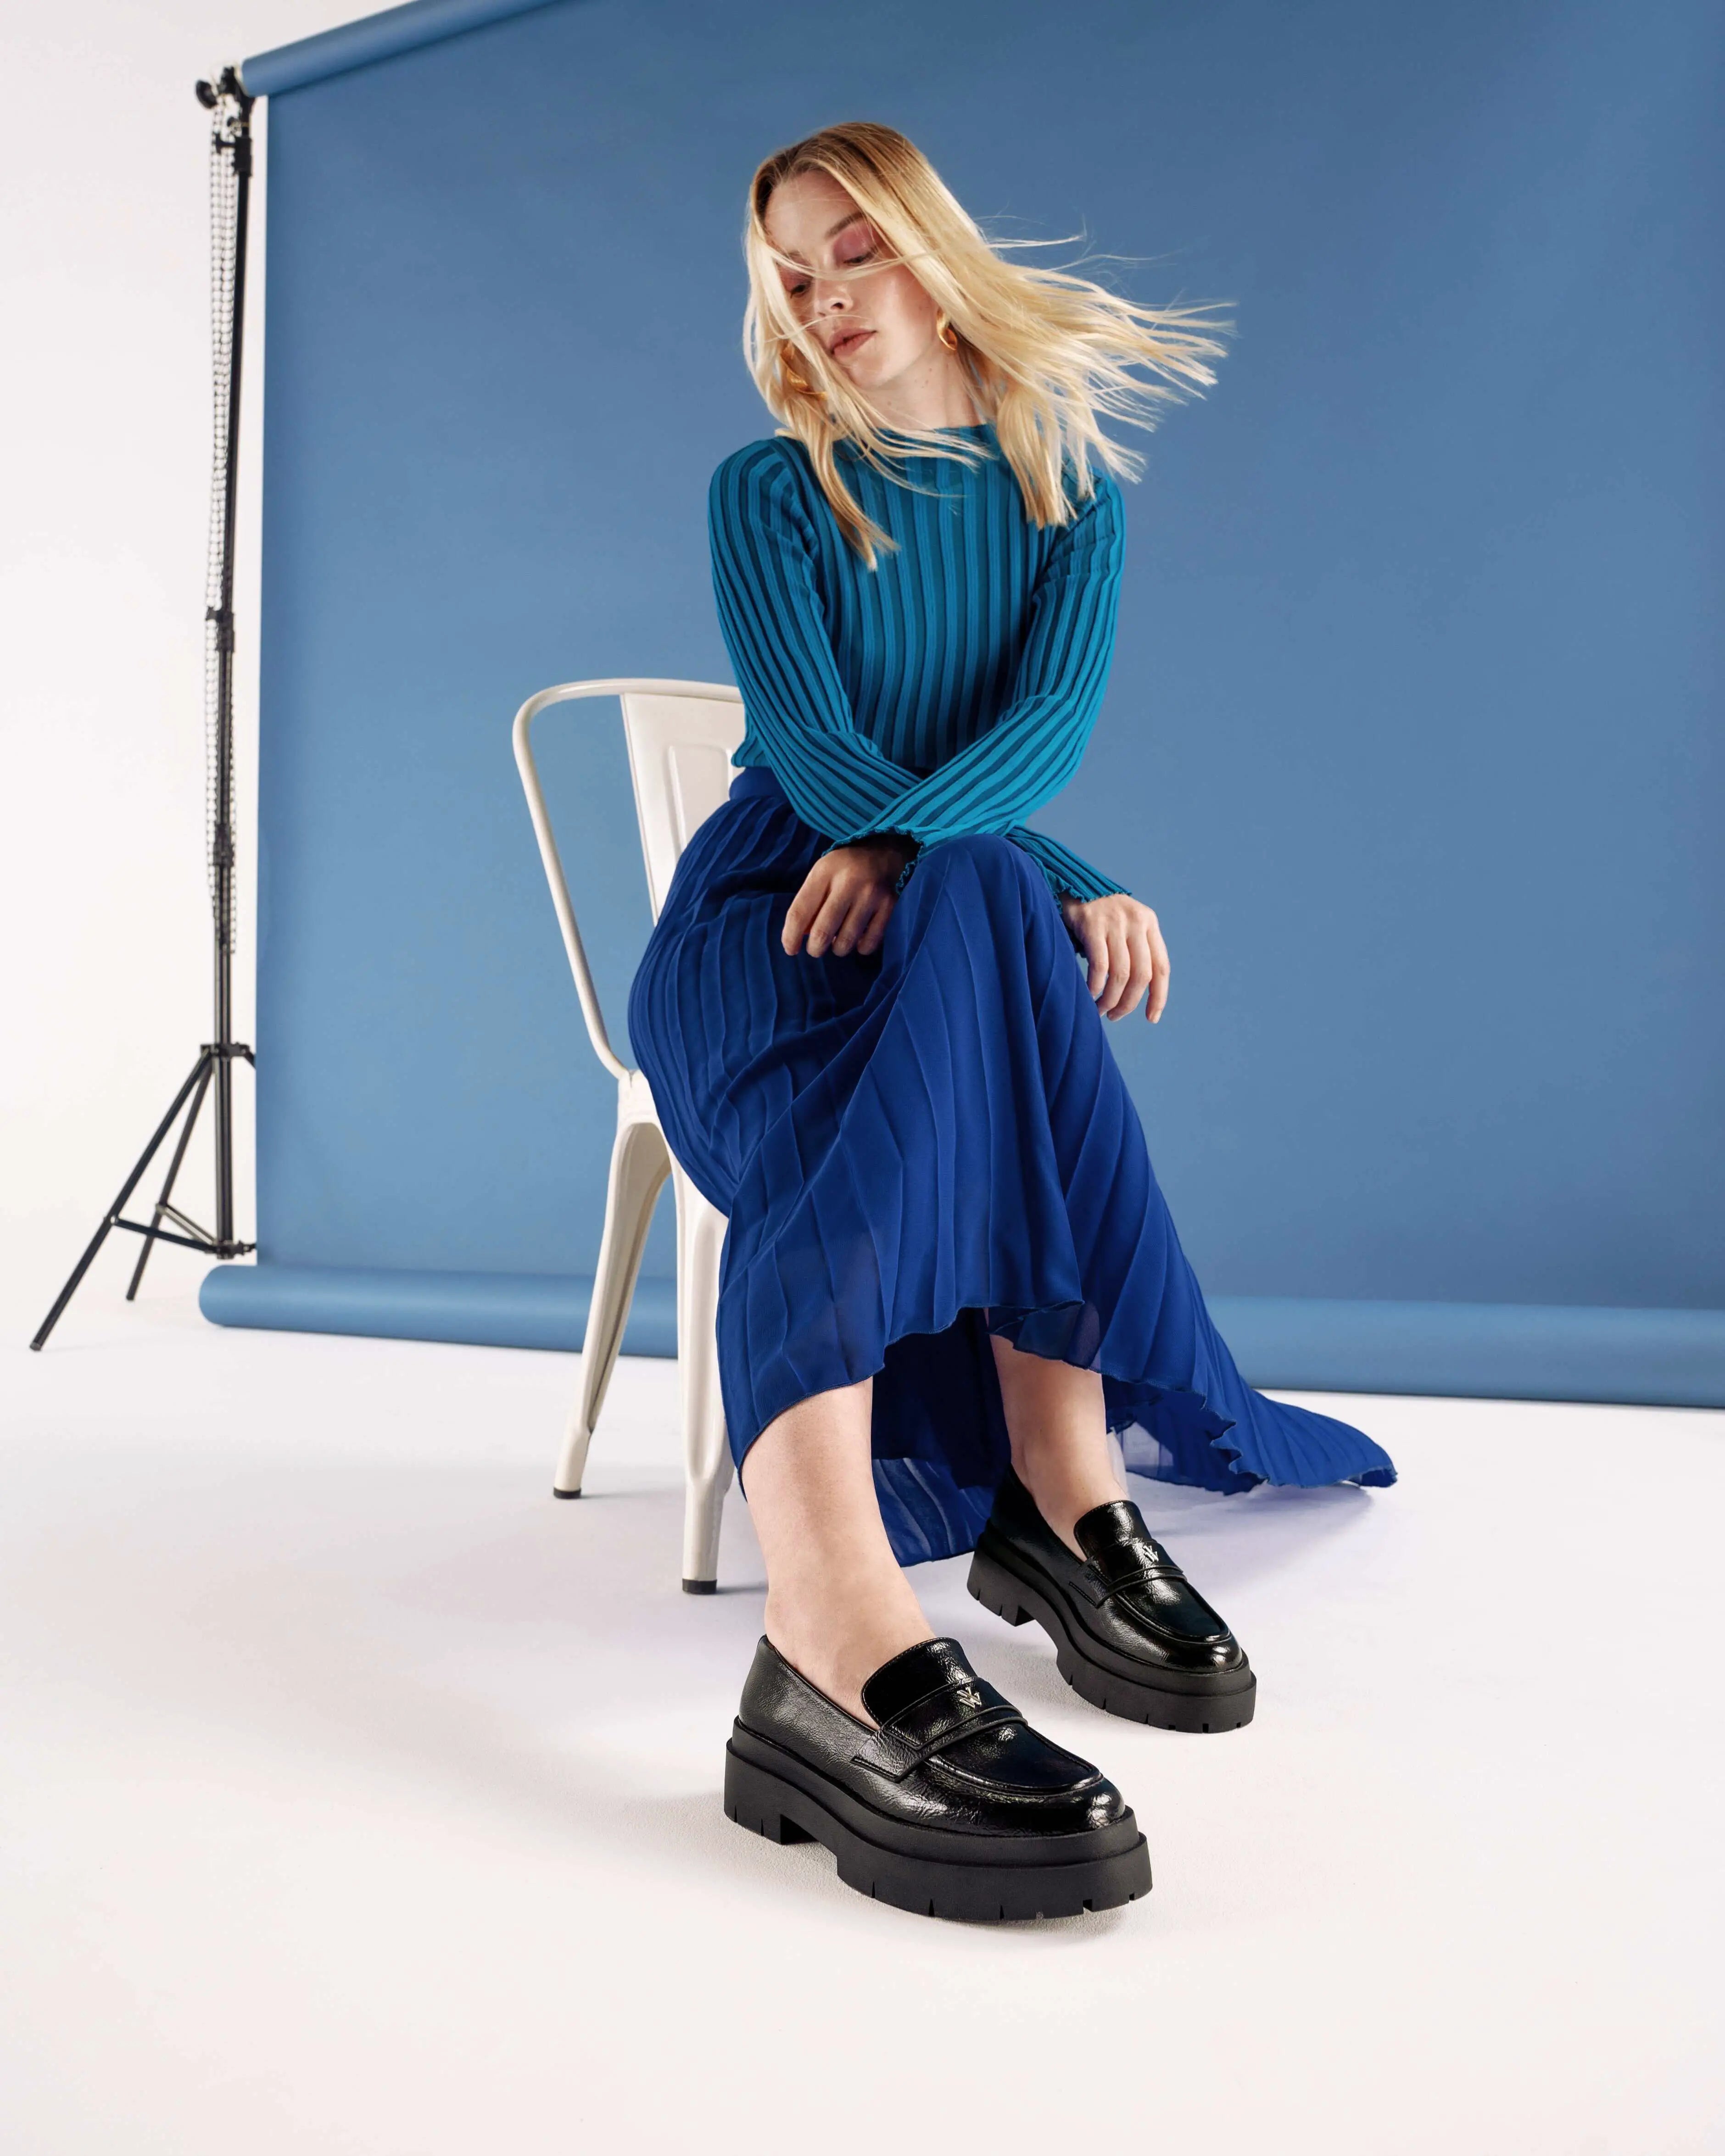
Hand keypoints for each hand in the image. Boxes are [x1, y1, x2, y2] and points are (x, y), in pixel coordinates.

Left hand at [782, 836, 913, 958]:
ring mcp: (870, 895)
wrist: (885, 851)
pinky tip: (858, 940)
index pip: (800, 912)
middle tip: (815, 948)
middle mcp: (847, 882)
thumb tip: (800, 936)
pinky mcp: (889, 906)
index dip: (790, 936)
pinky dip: (860, 948)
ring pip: (846, 941)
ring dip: (838, 948)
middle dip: (815, 948)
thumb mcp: (822, 875)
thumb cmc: (845, 868)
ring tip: (838, 941)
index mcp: (824, 872)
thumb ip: (809, 903)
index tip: (791, 949)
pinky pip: (869, 942)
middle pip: (822, 931)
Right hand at [1058, 892, 1169, 1021]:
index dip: (1159, 996)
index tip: (1152, 1018)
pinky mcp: (1092, 924)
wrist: (1072, 883)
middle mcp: (1136, 921)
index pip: (1161, 967)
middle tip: (1115, 1016)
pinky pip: (1099, 965)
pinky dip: (1095, 986)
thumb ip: (1136, 949)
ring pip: (1121, 974)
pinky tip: (1089, 994)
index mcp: (1149, 923)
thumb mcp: (1127, 925)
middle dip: (1129, 1003)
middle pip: (1142, 975)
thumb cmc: (1100, 914)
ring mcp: (1115, 922)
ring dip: (1110, 999)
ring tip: (1101, 1010)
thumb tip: (1138, 993)